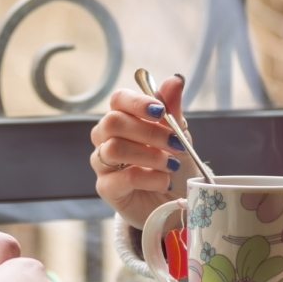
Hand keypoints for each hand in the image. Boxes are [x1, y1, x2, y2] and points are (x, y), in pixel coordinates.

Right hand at [89, 73, 187, 229]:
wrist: (176, 202)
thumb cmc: (173, 164)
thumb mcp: (179, 135)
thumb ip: (172, 109)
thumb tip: (175, 79)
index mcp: (123, 119)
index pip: (117, 100)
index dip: (137, 102)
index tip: (161, 111)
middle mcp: (106, 138)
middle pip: (113, 122)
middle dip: (148, 131)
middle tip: (174, 144)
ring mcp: (103, 164)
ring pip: (114, 149)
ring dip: (150, 155)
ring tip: (172, 165)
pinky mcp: (107, 189)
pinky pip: (122, 178)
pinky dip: (149, 178)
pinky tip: (165, 182)